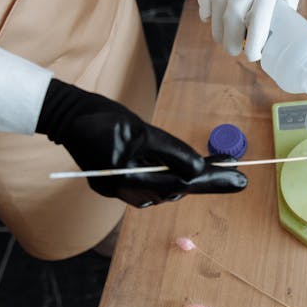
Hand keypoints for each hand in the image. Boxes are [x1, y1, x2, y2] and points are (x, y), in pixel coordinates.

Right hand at [36, 79, 246, 206]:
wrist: (67, 116)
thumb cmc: (102, 117)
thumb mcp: (139, 129)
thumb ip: (169, 151)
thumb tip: (199, 168)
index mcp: (129, 176)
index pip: (180, 180)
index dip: (213, 180)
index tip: (239, 178)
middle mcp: (124, 190)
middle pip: (176, 188)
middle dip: (208, 182)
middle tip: (239, 179)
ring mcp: (119, 190)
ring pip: (165, 190)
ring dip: (193, 181)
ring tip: (222, 173)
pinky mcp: (117, 187)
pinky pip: (151, 188)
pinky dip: (172, 179)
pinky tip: (191, 173)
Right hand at [197, 0, 306, 60]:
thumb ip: (281, 13)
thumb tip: (273, 39)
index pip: (260, 19)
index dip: (254, 41)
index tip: (252, 56)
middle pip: (233, 13)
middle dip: (230, 37)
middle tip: (232, 50)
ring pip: (217, 2)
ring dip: (216, 25)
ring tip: (220, 38)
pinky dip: (204, 4)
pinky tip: (207, 17)